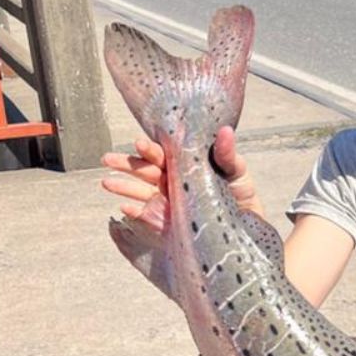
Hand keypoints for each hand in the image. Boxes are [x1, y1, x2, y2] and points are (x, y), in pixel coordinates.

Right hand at [100, 126, 263, 231]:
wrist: (248, 224)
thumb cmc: (241, 193)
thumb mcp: (236, 170)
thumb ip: (226, 154)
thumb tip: (225, 131)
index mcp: (185, 164)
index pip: (163, 153)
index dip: (150, 148)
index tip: (140, 144)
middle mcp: (173, 182)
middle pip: (146, 170)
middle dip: (126, 164)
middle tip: (107, 160)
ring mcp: (169, 203)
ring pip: (141, 192)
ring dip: (124, 187)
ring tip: (107, 183)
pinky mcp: (170, 224)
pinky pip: (149, 218)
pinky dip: (137, 213)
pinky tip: (126, 209)